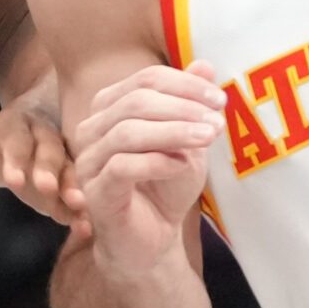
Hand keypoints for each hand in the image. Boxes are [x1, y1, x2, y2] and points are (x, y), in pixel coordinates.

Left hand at [0, 94, 78, 223]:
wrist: (15, 134)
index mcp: (12, 126)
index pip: (14, 139)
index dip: (14, 159)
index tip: (13, 182)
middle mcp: (43, 135)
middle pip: (49, 149)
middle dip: (49, 169)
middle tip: (48, 191)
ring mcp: (63, 154)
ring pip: (72, 166)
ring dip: (76, 187)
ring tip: (80, 209)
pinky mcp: (73, 175)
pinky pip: (83, 187)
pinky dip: (85, 206)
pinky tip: (88, 226)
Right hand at [74, 63, 221, 275]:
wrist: (152, 242)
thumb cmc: (166, 188)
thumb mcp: (187, 141)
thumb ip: (191, 104)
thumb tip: (206, 65)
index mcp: (110, 109)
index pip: (145, 80)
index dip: (185, 85)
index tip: (220, 100)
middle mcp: (91, 130)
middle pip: (134, 102)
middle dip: (182, 107)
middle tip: (217, 121)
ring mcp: (88, 161)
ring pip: (127, 132)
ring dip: (174, 132)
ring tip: (207, 138)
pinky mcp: (94, 193)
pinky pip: (122, 167)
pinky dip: (157, 161)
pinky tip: (182, 165)